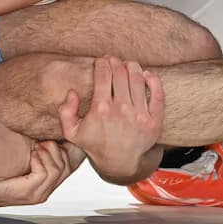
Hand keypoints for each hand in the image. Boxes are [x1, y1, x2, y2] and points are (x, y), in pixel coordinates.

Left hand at [0, 138, 85, 207]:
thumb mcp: (25, 151)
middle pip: (68, 166)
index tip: (61, 135)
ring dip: (49, 153)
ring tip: (38, 146)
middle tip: (45, 141)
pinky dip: (41, 162)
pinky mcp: (29, 194)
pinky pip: (44, 174)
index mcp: (49, 179)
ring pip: (58, 169)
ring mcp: (39, 193)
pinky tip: (33, 155)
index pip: (72, 163)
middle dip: (59, 149)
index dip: (69, 148)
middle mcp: (47, 188)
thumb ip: (38, 142)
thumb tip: (50, 121)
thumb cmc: (0, 168)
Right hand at [58, 57, 164, 180]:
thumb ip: (65, 111)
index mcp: (101, 109)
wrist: (120, 163)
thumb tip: (72, 92)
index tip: (101, 61)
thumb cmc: (96, 144)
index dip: (102, 63)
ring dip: (132, 67)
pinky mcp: (155, 120)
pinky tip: (146, 75)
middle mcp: (121, 110)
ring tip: (128, 65)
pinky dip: (153, 80)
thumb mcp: (72, 132)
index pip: (103, 75)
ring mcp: (140, 115)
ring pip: (138, 79)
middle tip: (113, 61)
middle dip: (115, 62)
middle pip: (120, 72)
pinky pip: (157, 93)